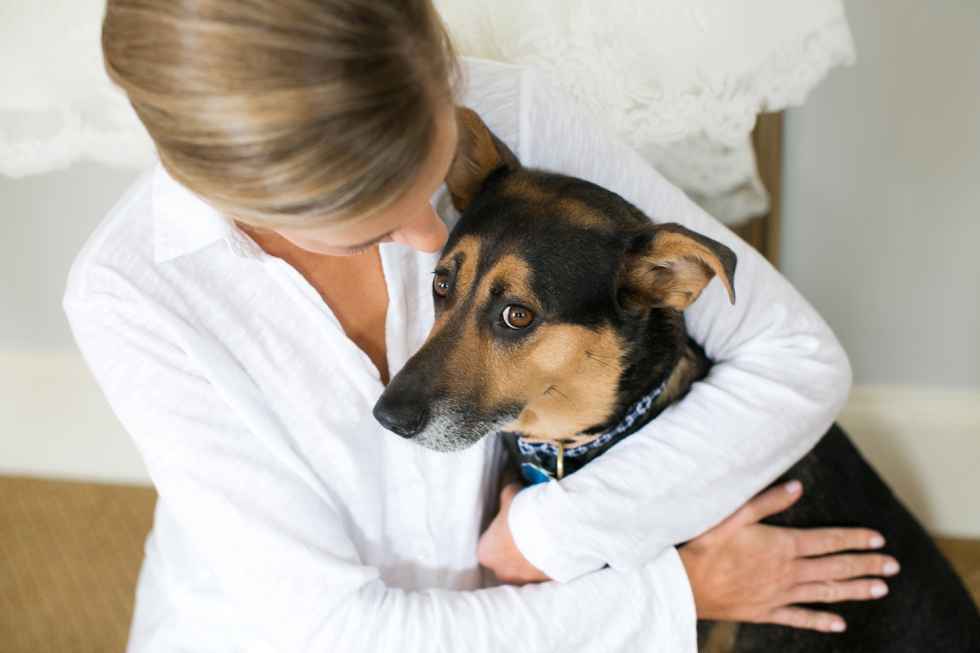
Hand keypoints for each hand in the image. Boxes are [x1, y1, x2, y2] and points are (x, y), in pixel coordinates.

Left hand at [477, 483, 550, 584]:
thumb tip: (513, 493)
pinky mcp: (543, 584)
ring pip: (525, 569)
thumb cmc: (524, 514)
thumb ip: (507, 498)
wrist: (554, 530)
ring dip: (532, 558)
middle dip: (516, 549)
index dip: (501, 532)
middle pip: (505, 560)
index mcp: (486, 552)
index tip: (512, 523)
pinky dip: (547, 563)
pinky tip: (555, 548)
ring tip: (545, 540)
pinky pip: (542, 573)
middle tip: (529, 532)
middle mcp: (501, 572)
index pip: (489, 544)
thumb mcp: (510, 496)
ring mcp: (523, 581)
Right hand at [678, 480, 899, 632]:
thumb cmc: (705, 547)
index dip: (855, 539)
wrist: (685, 585)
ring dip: (856, 590)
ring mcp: (780, 595)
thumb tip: (797, 487)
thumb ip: (767, 501)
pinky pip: (801, 618)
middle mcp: (788, 572)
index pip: (829, 541)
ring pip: (826, 592)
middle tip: (893, 566)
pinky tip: (840, 623)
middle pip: (836, 568)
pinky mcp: (767, 611)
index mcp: (783, 545)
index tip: (878, 538)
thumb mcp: (733, 515)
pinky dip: (822, 621)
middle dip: (867, 565)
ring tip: (881, 589)